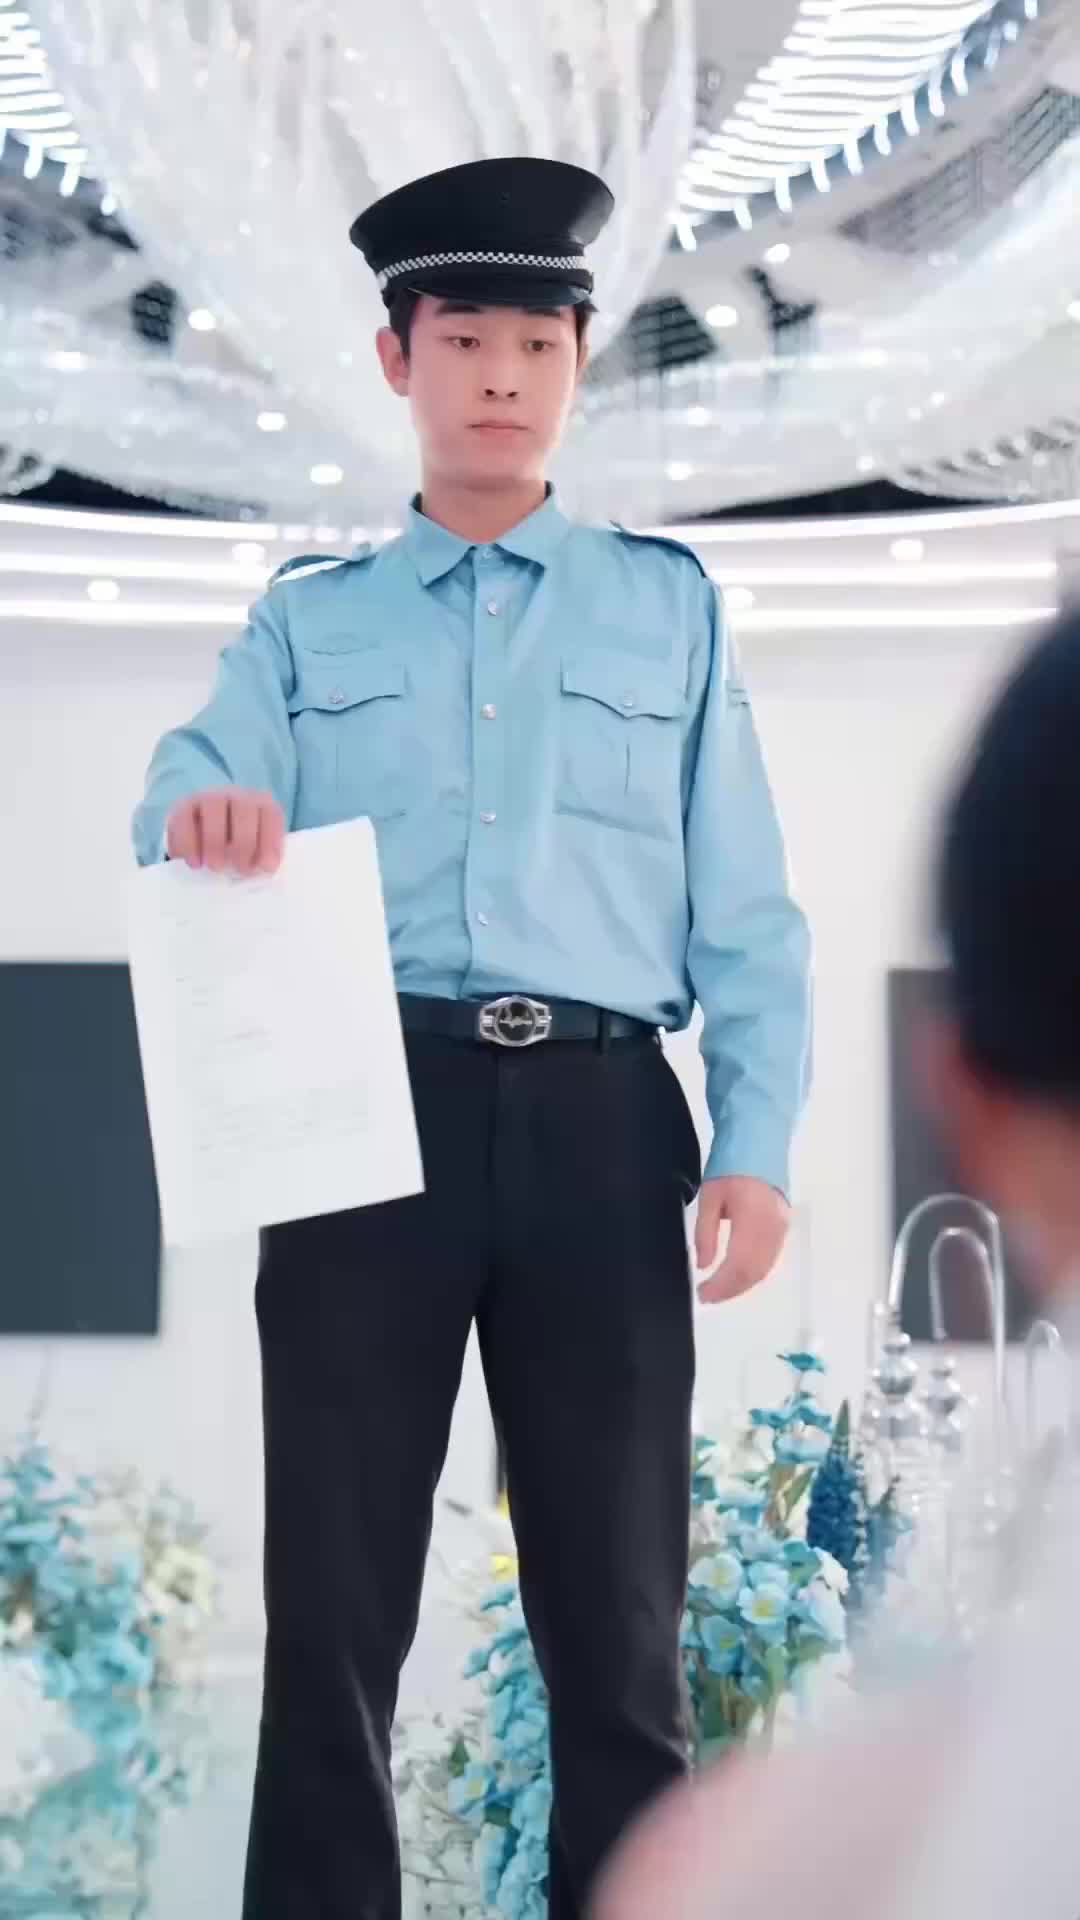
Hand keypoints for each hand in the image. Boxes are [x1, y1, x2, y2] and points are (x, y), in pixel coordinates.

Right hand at [165, 788, 285, 875]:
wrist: (200, 837)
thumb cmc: (234, 849)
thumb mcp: (252, 853)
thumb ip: (258, 859)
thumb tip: (262, 873)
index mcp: (261, 805)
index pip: (271, 815)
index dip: (271, 841)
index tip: (267, 868)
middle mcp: (237, 796)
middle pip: (244, 809)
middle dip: (244, 842)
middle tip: (240, 869)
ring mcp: (209, 797)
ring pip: (214, 806)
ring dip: (215, 840)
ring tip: (215, 867)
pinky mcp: (183, 805)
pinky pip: (184, 818)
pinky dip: (188, 843)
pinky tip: (194, 864)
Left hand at [694, 1176, 789, 1304]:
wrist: (760, 1146)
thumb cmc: (731, 1168)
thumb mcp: (709, 1196)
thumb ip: (705, 1232)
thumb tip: (703, 1265)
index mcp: (752, 1220)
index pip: (738, 1265)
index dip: (720, 1285)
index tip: (702, 1293)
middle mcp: (772, 1229)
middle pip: (753, 1272)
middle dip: (730, 1290)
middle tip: (708, 1296)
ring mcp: (782, 1229)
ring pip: (764, 1269)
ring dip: (742, 1285)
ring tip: (720, 1291)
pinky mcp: (784, 1227)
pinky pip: (771, 1259)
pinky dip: (754, 1274)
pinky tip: (738, 1277)